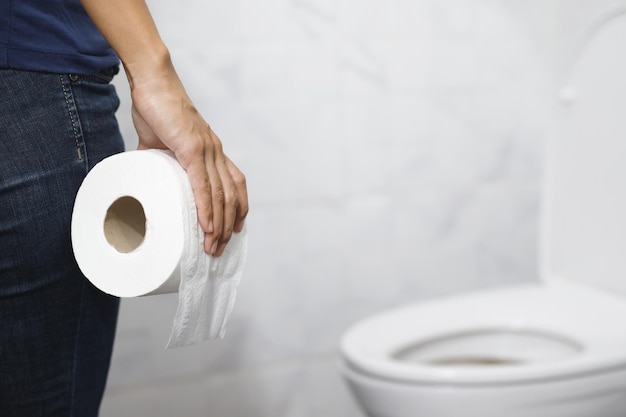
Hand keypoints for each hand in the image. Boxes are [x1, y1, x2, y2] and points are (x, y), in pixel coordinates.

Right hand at [129, 62, 247, 255]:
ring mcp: (206, 151)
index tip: (232, 231)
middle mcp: (216, 153)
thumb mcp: (158, 143)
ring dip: (218, 225)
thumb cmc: (155, 109)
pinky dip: (207, 208)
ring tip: (211, 247)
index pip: (235, 185)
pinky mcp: (192, 148)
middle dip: (227, 227)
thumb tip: (143, 178)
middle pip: (231, 197)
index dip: (237, 209)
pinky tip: (207, 226)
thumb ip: (156, 162)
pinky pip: (203, 184)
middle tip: (218, 250)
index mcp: (212, 152)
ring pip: (220, 195)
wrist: (151, 82)